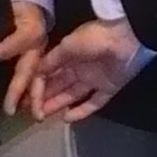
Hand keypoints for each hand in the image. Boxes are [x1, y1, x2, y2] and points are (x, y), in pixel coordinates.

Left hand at [0, 0, 51, 117]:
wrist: (32, 4)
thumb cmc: (14, 6)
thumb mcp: (3, 9)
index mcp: (30, 30)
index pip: (8, 46)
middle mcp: (38, 45)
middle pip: (29, 70)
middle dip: (20, 91)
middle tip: (10, 110)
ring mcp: (41, 55)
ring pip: (39, 78)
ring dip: (34, 97)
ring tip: (31, 114)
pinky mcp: (39, 61)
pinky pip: (38, 78)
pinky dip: (32, 93)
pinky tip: (26, 105)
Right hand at [30, 17, 145, 124]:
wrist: (128, 37)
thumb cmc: (96, 38)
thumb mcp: (68, 46)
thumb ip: (51, 61)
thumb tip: (35, 73)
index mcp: (69, 54)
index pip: (48, 73)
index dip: (37, 86)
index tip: (27, 99)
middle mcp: (80, 67)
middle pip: (58, 85)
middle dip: (44, 98)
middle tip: (31, 112)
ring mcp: (94, 78)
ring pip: (72, 95)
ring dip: (57, 105)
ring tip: (43, 116)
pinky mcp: (109, 88)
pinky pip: (93, 103)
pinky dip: (81, 111)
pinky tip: (67, 118)